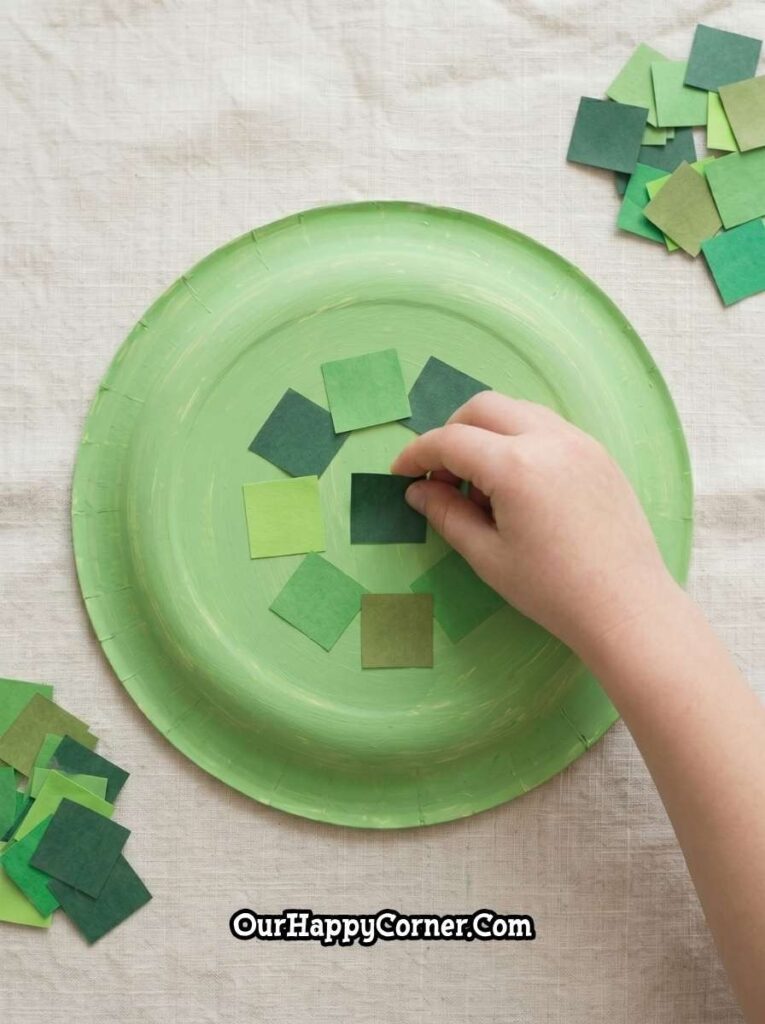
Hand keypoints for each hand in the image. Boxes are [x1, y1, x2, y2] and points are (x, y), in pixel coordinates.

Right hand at [391, 392, 677, 654]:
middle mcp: (549, 439)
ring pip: (517, 410)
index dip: (416, 454)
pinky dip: (519, 439)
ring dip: (487, 433)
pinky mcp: (598, 453)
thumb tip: (418, 490)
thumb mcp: (488, 557)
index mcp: (516, 465)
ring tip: (482, 486)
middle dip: (451, 433)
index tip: (400, 474)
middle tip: (441, 476)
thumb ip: (448, 514)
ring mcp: (579, 441)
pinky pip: (547, 427)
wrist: (627, 606)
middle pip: (482, 407)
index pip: (450, 440)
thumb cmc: (553, 590)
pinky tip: (518, 486)